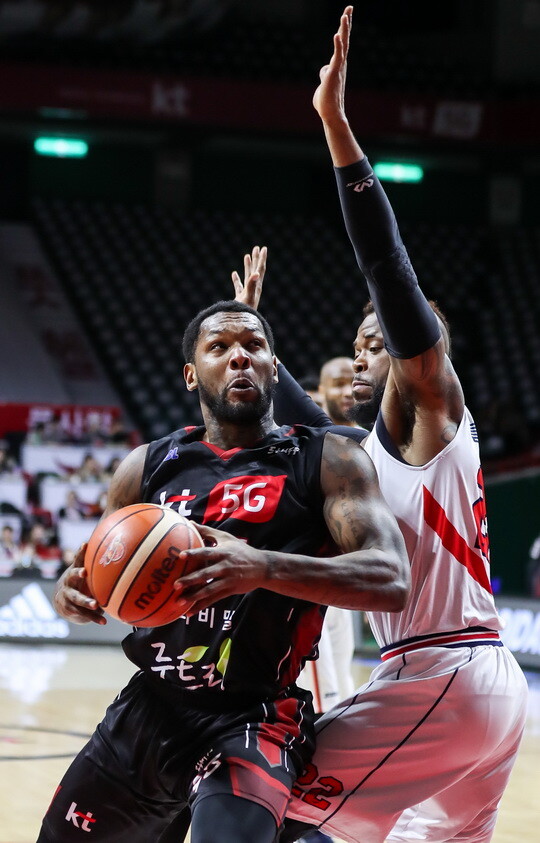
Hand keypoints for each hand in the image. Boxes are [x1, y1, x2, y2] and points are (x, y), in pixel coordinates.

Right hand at [53, 544, 106, 624]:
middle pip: (72, 575)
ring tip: (95, 605)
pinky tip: (103, 621)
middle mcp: (69, 581)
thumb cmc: (80, 582)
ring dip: (86, 601)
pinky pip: (82, 613)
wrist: (60, 601)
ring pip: (77, 598)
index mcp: (75, 571)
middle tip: (84, 572)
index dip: (81, 551)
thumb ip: (96, 565)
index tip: (85, 544)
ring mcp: (68, 595)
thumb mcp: (85, 573)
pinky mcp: (69, 608)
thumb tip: (121, 553)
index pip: (78, 558)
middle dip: (77, 573)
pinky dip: (94, 617)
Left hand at [173, 524, 268, 615]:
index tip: (181, 556)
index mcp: (223, 553)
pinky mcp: (229, 591)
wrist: (263, 567)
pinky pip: (213, 599)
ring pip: (209, 590)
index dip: (194, 553)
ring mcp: (227, 580)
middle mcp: (225, 566)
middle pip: (206, 574)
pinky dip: (201, 606)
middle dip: (190, 580)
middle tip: (175, 584)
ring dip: (194, 596)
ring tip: (179, 601)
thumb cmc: (241, 550)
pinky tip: (188, 611)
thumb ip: (207, 531)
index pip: (206, 552)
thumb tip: (189, 523)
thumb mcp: (226, 538)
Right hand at [231, 245, 266, 309]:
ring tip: (247, 256)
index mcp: (256, 286)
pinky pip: (239, 286)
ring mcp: (247, 293)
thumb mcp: (249, 296)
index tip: (263, 248)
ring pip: (248, 277)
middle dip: (256, 259)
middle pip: (256, 270)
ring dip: (248, 266)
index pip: (260, 269)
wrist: (242, 325)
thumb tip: (255, 274)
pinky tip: (234, 274)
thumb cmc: (245, 311)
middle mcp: (253, 289)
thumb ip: (251, 285)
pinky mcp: (240, 298)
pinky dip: (237, 279)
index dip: (261, 259)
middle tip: (257, 248)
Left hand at [313, 5, 351, 124]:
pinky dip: (338, 46)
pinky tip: (337, 35)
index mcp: (337, 65)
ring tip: (345, 14)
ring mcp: (338, 69)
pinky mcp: (334, 74)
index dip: (343, 30)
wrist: (330, 115)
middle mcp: (340, 65)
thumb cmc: (326, 102)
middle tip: (349, 7)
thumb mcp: (323, 84)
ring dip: (344, 29)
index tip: (346, 15)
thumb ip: (325, 74)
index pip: (341, 44)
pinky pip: (337, 57)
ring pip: (343, 45)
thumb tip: (325, 69)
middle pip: (345, 39)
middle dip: (346, 23)